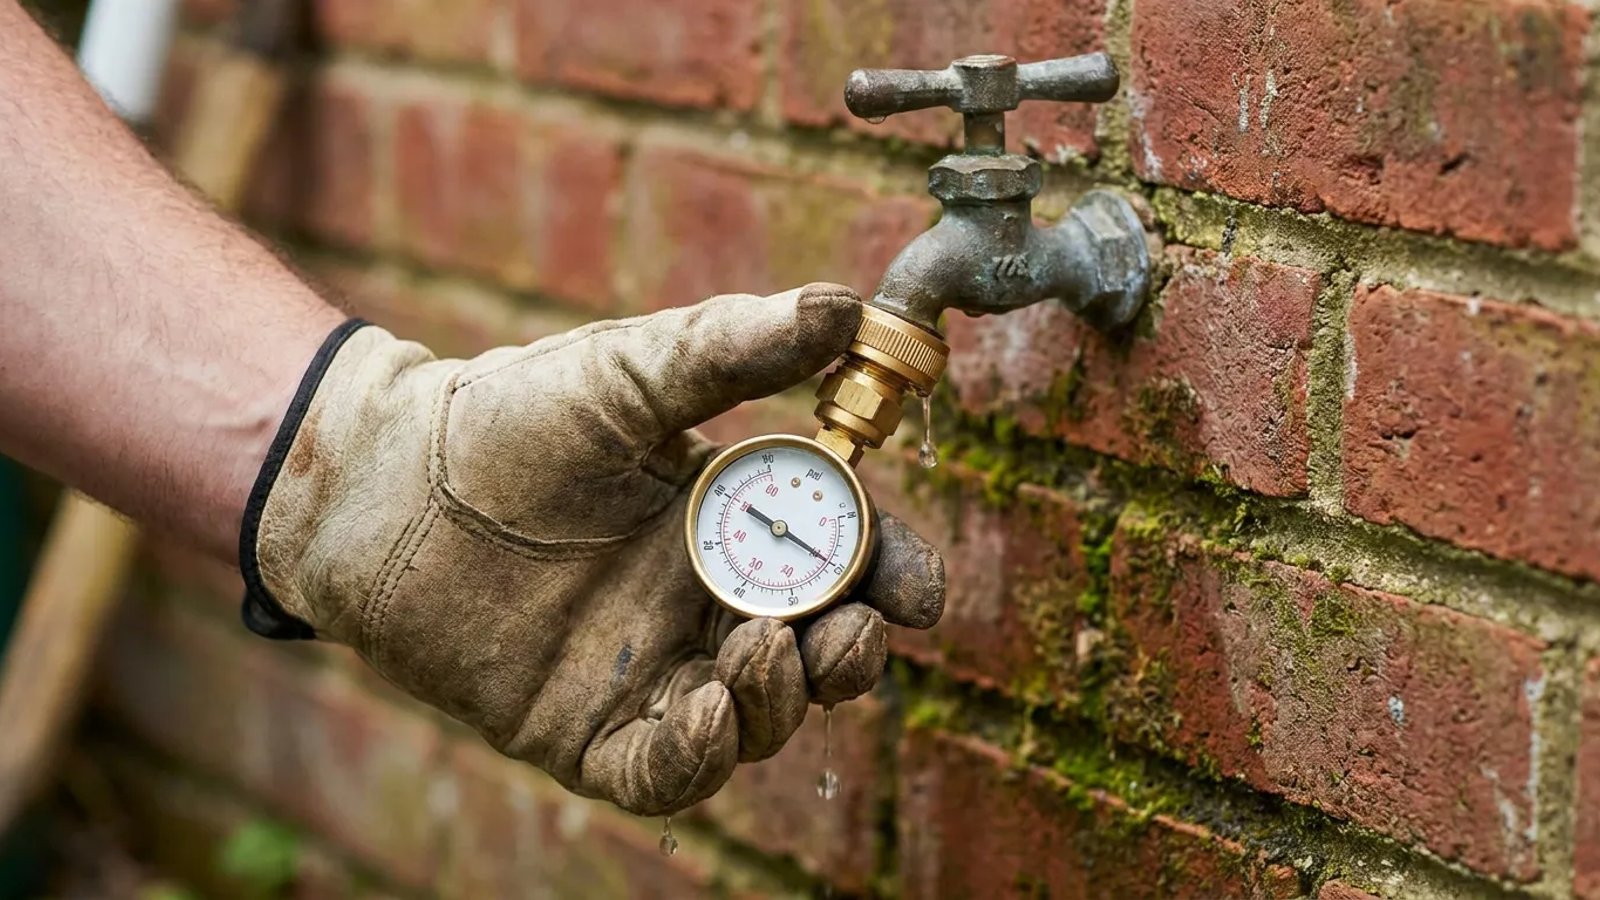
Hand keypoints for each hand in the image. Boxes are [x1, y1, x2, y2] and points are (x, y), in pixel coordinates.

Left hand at [240, 284, 944, 815]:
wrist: (386, 479)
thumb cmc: (510, 415)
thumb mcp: (632, 372)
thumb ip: (737, 348)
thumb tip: (848, 307)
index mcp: (729, 523)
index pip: (840, 563)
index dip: (891, 578)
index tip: (919, 588)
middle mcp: (701, 604)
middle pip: (816, 654)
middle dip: (852, 652)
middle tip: (852, 630)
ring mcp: (648, 672)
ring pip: (756, 720)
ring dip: (784, 697)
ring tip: (761, 645)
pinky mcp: (585, 731)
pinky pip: (664, 772)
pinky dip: (699, 756)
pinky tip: (701, 709)